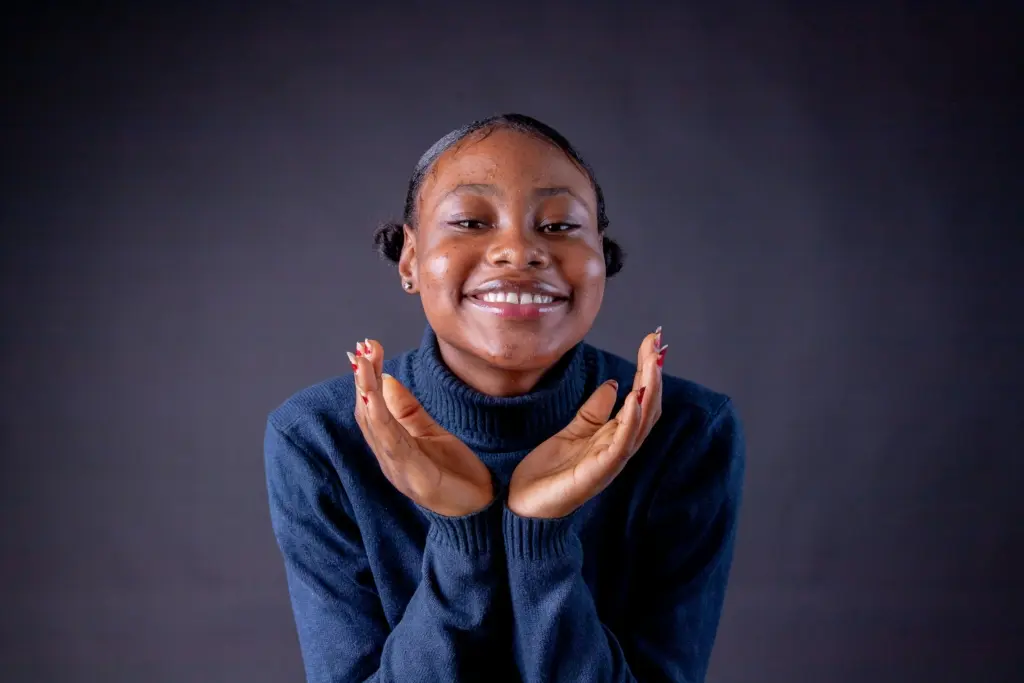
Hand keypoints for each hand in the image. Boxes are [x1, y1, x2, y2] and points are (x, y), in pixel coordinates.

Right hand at [350, 339, 494, 516]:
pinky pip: (393, 443)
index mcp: (391, 447)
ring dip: (366, 393)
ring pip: (375, 425)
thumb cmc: (455, 474)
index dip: (364, 379)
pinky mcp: (414, 477)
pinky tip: (373, 399)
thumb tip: (387, 379)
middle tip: (361, 348)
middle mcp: (388, 458)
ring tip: (362, 365)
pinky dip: (380, 419)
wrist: (480, 510)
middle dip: (363, 379)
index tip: (364, 349)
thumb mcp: (431, 433)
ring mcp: (398, 468)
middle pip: (367, 413)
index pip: (371, 407)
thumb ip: (408, 410)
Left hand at [507, 328, 665, 518]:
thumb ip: (593, 411)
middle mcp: (618, 449)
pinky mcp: (597, 473)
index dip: (648, 371)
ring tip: (653, 364)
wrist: (522, 505)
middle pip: (647, 408)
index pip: (640, 400)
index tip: (653, 341)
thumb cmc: (547, 472)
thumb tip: (613, 383)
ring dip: (649, 392)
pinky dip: (631, 422)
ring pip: (640, 423)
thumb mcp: (571, 431)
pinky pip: (620, 445)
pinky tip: (635, 400)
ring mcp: (610, 462)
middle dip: (654, 374)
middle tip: (658, 343)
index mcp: (613, 438)